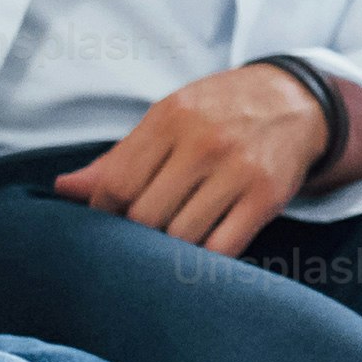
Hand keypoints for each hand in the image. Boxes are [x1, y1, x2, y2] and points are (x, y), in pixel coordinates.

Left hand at [51, 65, 330, 255]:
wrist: (296, 102)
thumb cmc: (220, 112)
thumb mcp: (169, 118)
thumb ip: (119, 158)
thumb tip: (64, 189)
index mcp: (170, 118)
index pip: (118, 185)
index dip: (106, 214)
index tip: (112, 221)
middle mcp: (203, 142)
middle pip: (146, 216)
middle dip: (137, 235)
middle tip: (141, 239)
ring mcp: (238, 170)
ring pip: (182, 237)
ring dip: (170, 251)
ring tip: (169, 245)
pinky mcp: (267, 197)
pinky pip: (222, 247)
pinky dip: (205, 259)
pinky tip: (200, 251)